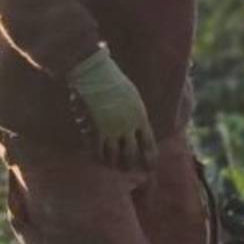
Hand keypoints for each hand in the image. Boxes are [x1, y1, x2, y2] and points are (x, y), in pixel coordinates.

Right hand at [67, 47, 155, 170]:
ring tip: (111, 166)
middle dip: (130, 165)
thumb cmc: (113, 80)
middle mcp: (127, 126)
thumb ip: (136, 114)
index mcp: (140, 117)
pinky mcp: (95, 129)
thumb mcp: (133, 96)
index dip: (150, 159)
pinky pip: (96, 150)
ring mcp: (111, 129)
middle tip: (128, 170)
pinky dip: (97, 157)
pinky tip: (96, 159)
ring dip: (113, 164)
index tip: (149, 168)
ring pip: (114, 156)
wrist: (94, 72)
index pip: (149, 144)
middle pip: (132, 154)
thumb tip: (138, 128)